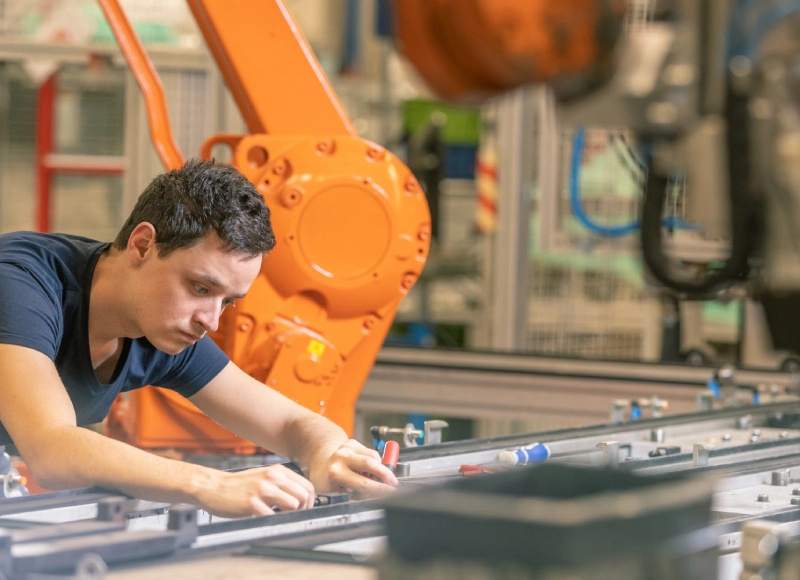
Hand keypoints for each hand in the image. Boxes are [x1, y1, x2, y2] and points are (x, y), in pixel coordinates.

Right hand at [196, 464, 315, 517]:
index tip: (303, 510)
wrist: (213, 487)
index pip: (308, 486)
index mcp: (277, 471)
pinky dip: (272, 521)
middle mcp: (272, 477)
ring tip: (278, 517)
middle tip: (291, 517)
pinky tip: (265, 519)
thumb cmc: (239, 486)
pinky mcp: (251, 503)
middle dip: (302, 511)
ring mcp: (262, 489)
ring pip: (293, 505)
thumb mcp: (264, 477)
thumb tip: (302, 499)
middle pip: (304, 496)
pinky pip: (273, 516)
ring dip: (289, 516)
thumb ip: (282, 484)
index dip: (309, 502)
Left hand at [308, 439, 398, 498]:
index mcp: (335, 473)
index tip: (390, 492)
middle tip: (393, 482)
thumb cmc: (327, 481)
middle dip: (385, 474)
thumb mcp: (337, 493)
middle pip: (370, 464)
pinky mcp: (351, 442)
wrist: (321, 464)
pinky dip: (374, 461)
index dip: (379, 488)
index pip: (363, 483)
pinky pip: (370, 452)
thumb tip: (375, 495)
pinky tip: (367, 469)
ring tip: (374, 478)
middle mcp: (341, 457)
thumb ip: (355, 495)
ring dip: (379, 468)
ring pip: (373, 456)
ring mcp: (346, 448)